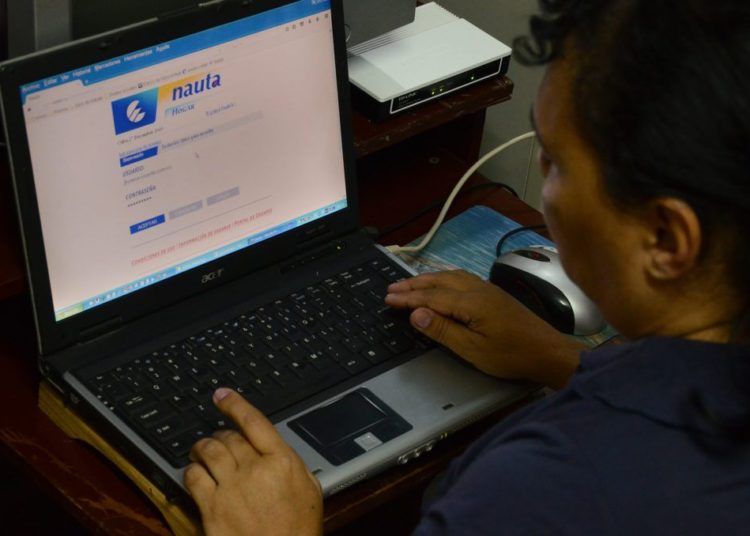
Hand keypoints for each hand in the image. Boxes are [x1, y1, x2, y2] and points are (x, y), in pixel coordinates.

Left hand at [184, 388, 322, 535]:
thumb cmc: (298, 530)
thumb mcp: (310, 489)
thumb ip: (291, 463)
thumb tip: (275, 446)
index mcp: (282, 461)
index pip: (254, 421)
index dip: (235, 404)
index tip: (222, 395)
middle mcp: (254, 470)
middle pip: (229, 436)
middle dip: (221, 432)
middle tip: (220, 437)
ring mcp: (231, 488)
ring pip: (208, 451)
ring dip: (202, 446)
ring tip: (201, 449)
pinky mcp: (211, 508)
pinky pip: (193, 477)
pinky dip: (191, 469)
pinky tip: (195, 471)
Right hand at [385, 270, 585, 388]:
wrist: (547, 351)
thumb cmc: (511, 355)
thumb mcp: (473, 349)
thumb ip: (443, 330)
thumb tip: (416, 314)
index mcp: (471, 302)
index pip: (431, 296)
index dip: (408, 298)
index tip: (388, 299)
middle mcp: (477, 289)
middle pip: (438, 280)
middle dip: (413, 284)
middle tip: (391, 288)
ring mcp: (487, 289)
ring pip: (450, 276)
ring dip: (427, 279)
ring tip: (409, 284)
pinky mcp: (493, 293)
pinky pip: (461, 277)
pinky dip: (443, 278)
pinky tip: (440, 282)